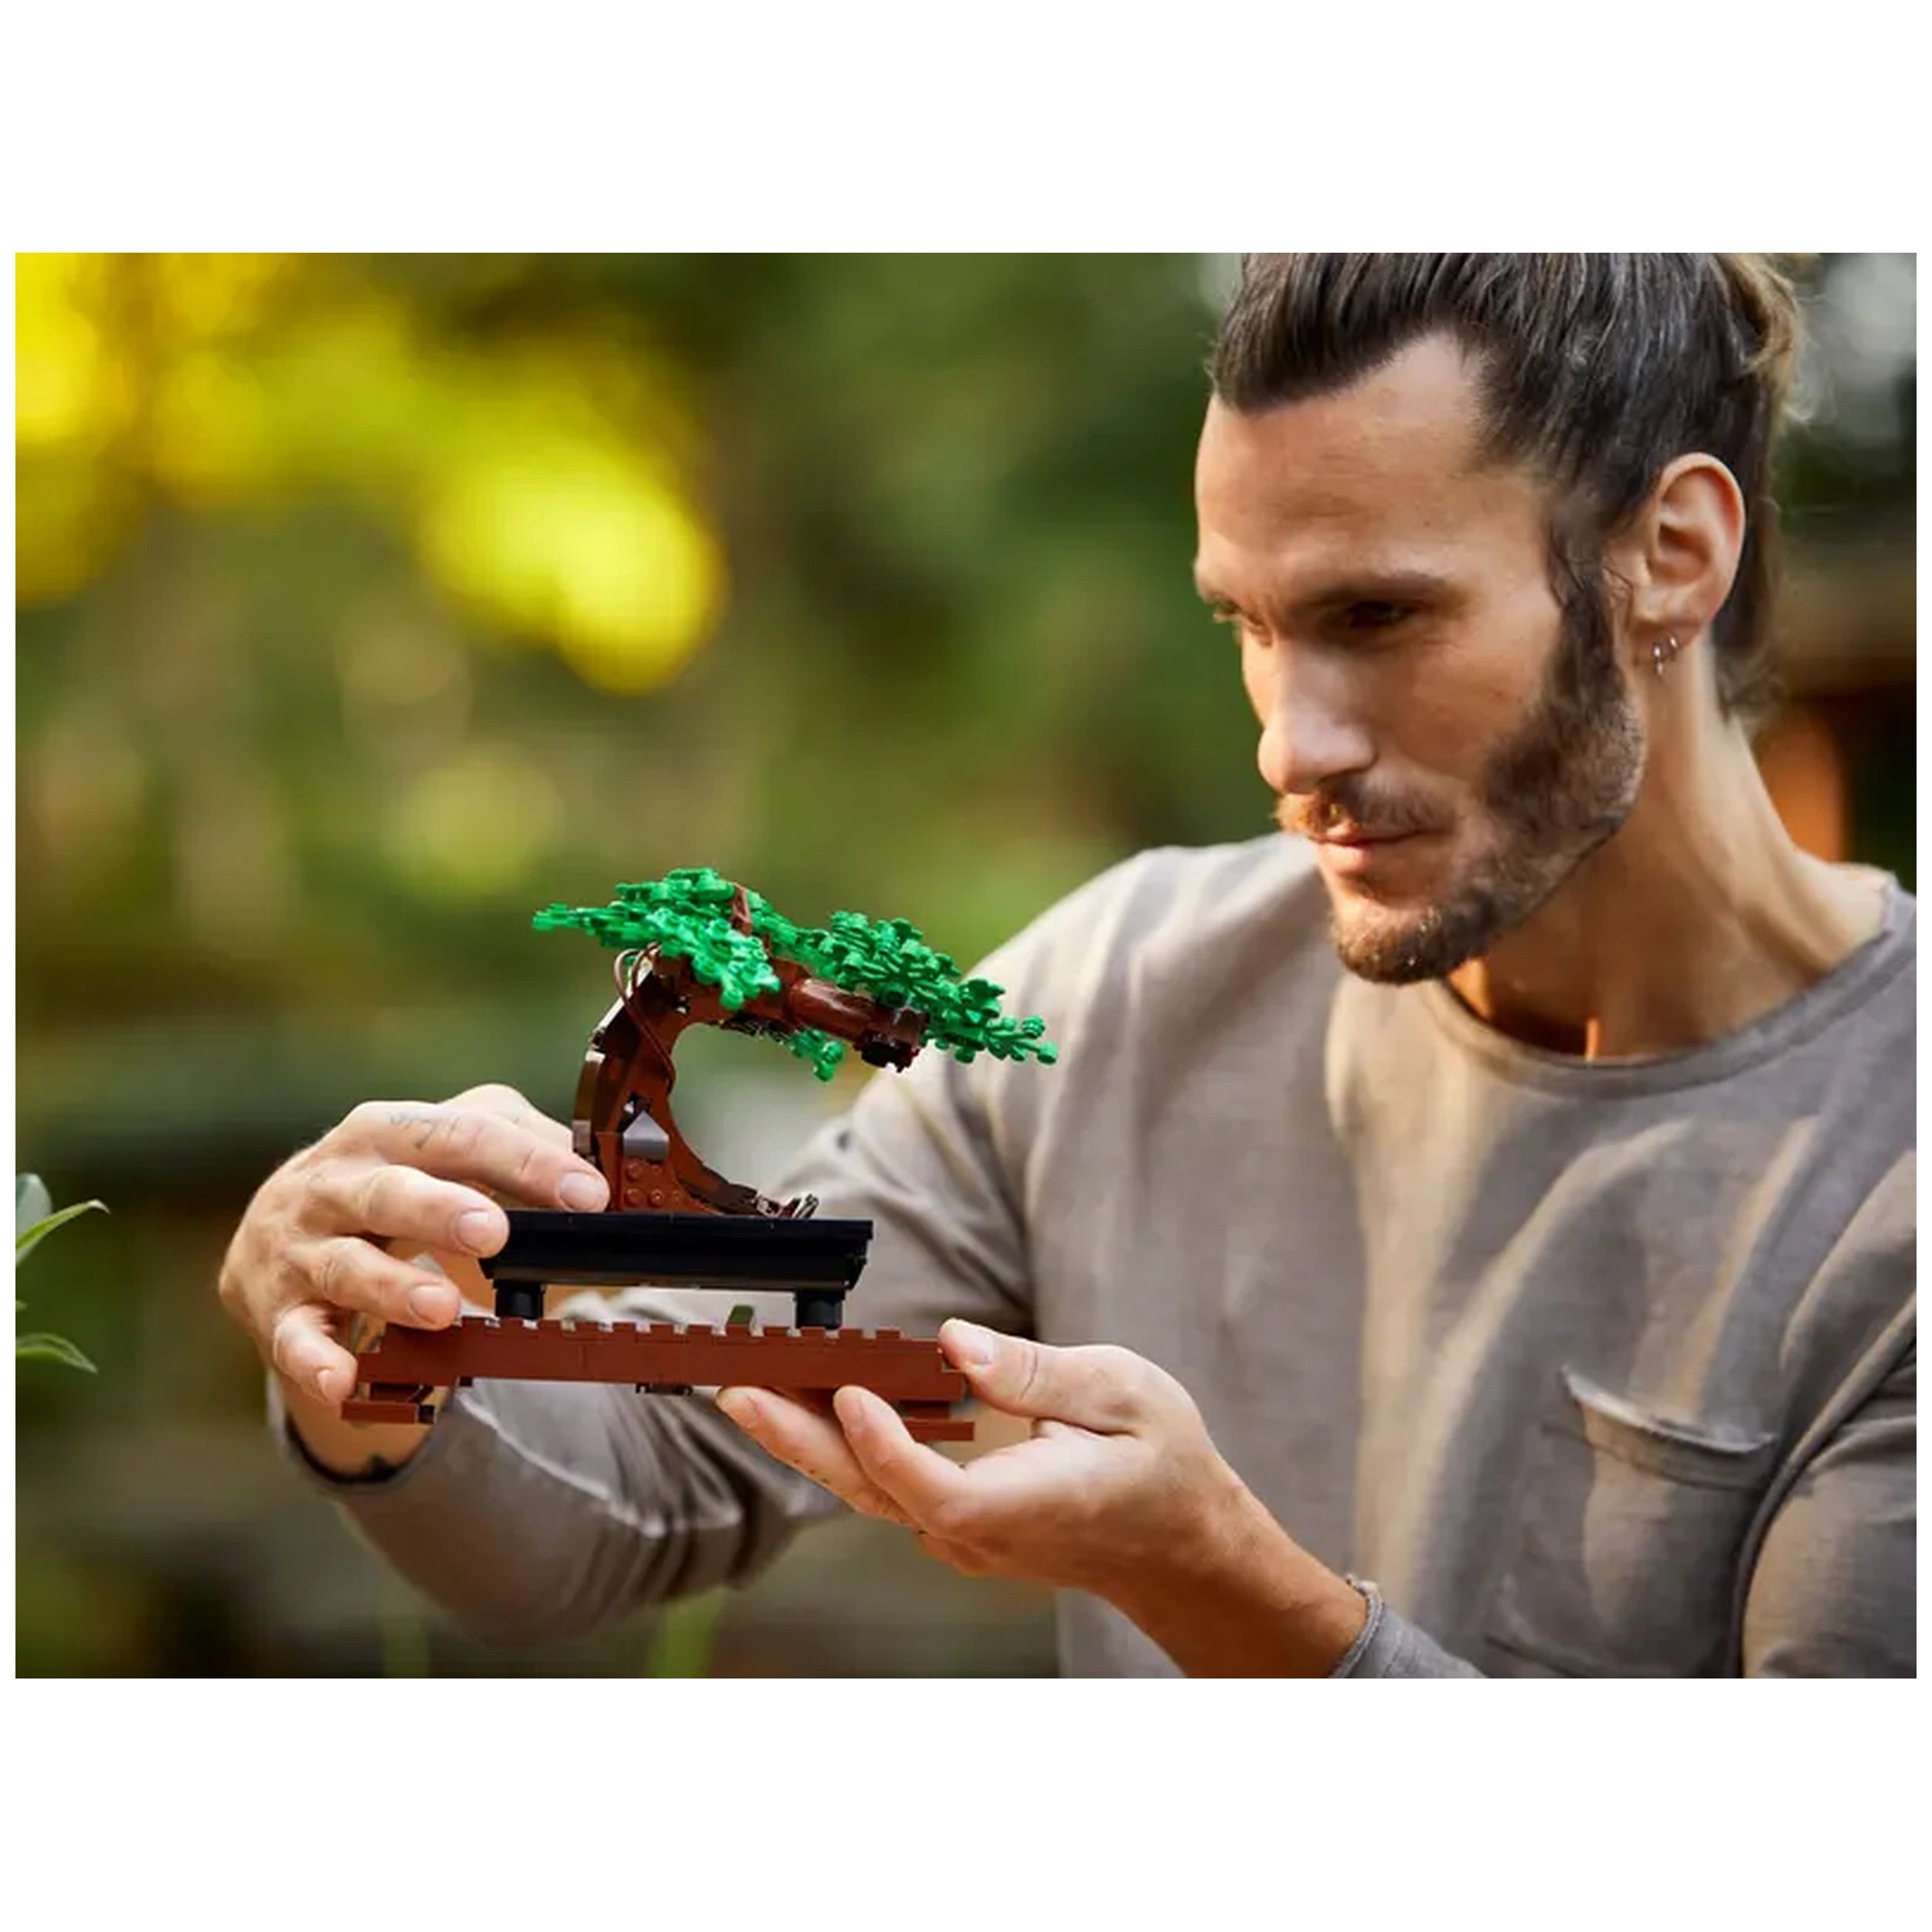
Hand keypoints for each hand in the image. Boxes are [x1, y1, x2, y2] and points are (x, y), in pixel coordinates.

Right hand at [217, 1082, 607, 1412]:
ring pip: (346, 1265)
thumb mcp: (445, 1148)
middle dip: (439, 1210)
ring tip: (444, 1308)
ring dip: (394, 1288)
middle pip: (387, 1190)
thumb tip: (599, 1167)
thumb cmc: (387, 1183)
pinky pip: (294, 1340)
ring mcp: (301, 1249)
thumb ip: (519, 1144)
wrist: (275, 1238)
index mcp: (387, 1132)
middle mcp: (335, 1183)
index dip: (526, 1163)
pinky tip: (343, 1380)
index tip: (588, 1195)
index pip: (461, 1133)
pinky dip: (317, 1361)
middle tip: (493, 1233)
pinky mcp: (279, 1312)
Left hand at [717, 1321, 1258, 1598]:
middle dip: (800, 1440)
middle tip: (739, 1389)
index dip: (885, 1445)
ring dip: (805, 1439)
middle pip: (874, 1494)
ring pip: (868, 1491)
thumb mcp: (1125, 1392)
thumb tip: (954, 1343)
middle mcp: (981, 1532)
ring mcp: (961, 1536)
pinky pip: (884, 1485)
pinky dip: (841, 1443)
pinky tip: (807, 1399)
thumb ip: (1036, 1371)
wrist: (1176, 1543)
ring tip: (747, 1388)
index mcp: (1029, 1504)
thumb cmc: (1159, 1462)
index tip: (854, 1390)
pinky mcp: (953, 1521)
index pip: (936, 1489)